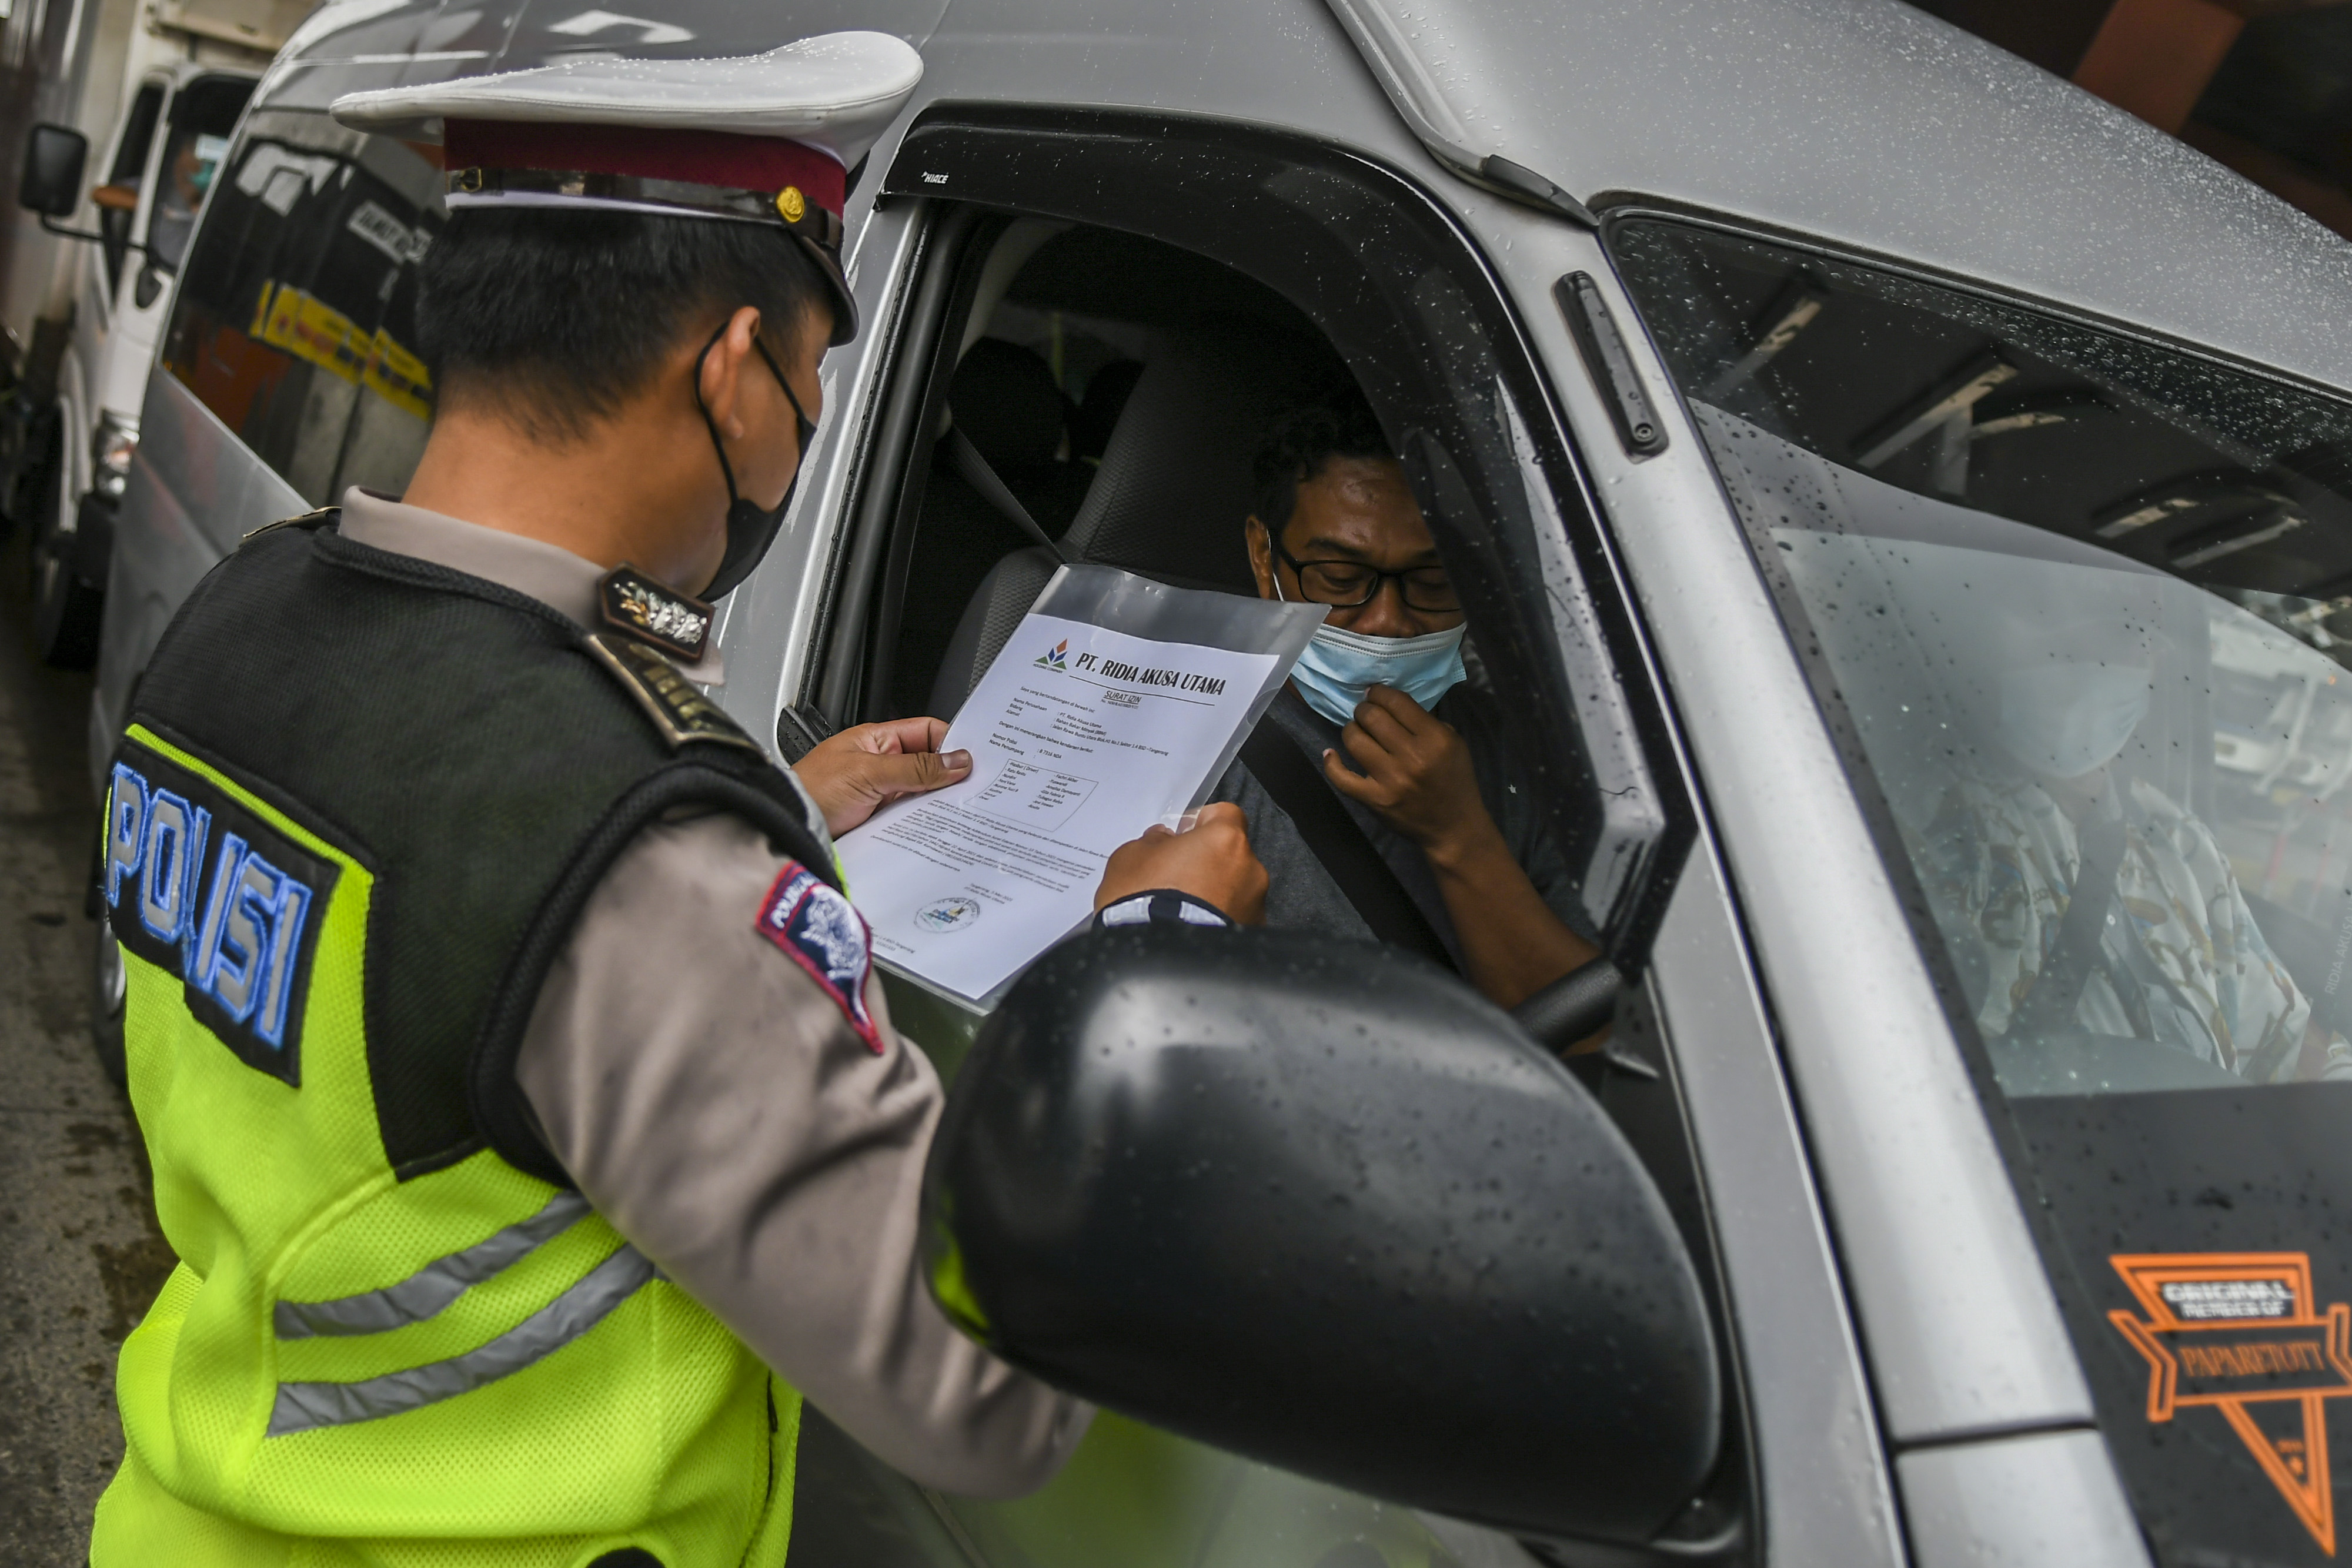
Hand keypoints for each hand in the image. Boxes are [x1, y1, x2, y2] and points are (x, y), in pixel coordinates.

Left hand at [794, 716, 971, 834]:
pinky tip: (936, 826)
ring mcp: (881, 792)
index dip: (951, 741)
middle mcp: (881, 764)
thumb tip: (956, 761)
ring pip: (921, 793)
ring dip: (937, 801)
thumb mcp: (869, 773)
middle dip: (948, 775)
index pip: (926, 732)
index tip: (974, 757)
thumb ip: (915, 768)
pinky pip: (910, 816)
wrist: (789, 826)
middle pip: (928, 764)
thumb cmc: (813, 791)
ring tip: (958, 808)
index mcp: (877, 740)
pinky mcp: (879, 819)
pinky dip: (924, 821)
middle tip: (973, 786)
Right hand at [1094, 802, 1267, 924]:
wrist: (1157, 956)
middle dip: (1208, 861)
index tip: (1182, 836)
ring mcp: (1255, 905)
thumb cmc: (1144, 897)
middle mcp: (1250, 868)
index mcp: (1225, 839)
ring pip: (1236, 887)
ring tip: (1185, 909)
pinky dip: (1220, 918)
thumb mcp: (1131, 856)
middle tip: (1178, 877)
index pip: (1224, 814)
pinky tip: (1194, 928)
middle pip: (1230, 854)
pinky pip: (1235, 916)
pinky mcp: (1252, 935)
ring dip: (1216, 892)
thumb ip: (1154, 841)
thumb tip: (1165, 839)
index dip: (1202, 822)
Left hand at [1321, 686, 1494, 864]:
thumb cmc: (1454, 781)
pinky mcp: (1374, 799)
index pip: (1397, 702)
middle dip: (1364, 709)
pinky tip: (1330, 754)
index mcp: (1435, 739)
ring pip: (1354, 739)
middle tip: (1365, 713)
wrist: (1453, 827)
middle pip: (1372, 717)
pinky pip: (1341, 777)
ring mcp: (1390, 779)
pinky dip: (1331, 763)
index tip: (1373, 693)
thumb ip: (1425, 721)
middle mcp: (1411, 757)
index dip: (1379, 693)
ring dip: (1351, 730)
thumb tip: (1389, 702)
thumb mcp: (1453, 743)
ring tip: (1357, 731)